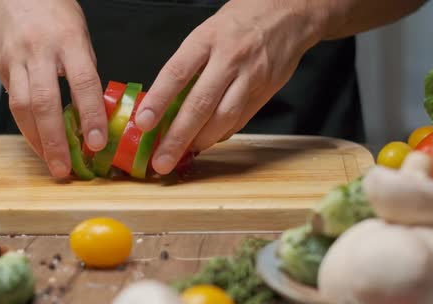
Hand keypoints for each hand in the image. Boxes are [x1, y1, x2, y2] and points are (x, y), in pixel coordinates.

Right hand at [0, 0, 106, 177]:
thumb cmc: (55, 14)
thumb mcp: (80, 35)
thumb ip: (84, 71)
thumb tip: (94, 110)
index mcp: (68, 40)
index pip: (82, 82)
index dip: (90, 114)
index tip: (97, 142)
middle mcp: (39, 51)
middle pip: (45, 101)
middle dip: (55, 140)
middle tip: (65, 168)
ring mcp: (16, 59)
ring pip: (22, 106)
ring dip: (37, 139)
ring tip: (51, 162)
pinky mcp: (1, 67)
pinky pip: (13, 102)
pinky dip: (26, 126)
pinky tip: (38, 142)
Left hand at [135, 0, 323, 174]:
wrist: (289, 13)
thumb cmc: (240, 21)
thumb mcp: (207, 31)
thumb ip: (187, 64)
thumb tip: (162, 101)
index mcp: (207, 39)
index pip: (177, 73)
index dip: (158, 101)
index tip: (143, 123)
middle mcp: (229, 59)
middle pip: (200, 104)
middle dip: (177, 137)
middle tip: (162, 160)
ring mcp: (251, 77)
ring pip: (223, 118)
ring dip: (200, 141)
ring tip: (182, 155)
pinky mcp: (266, 92)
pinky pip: (240, 120)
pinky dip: (221, 135)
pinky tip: (207, 142)